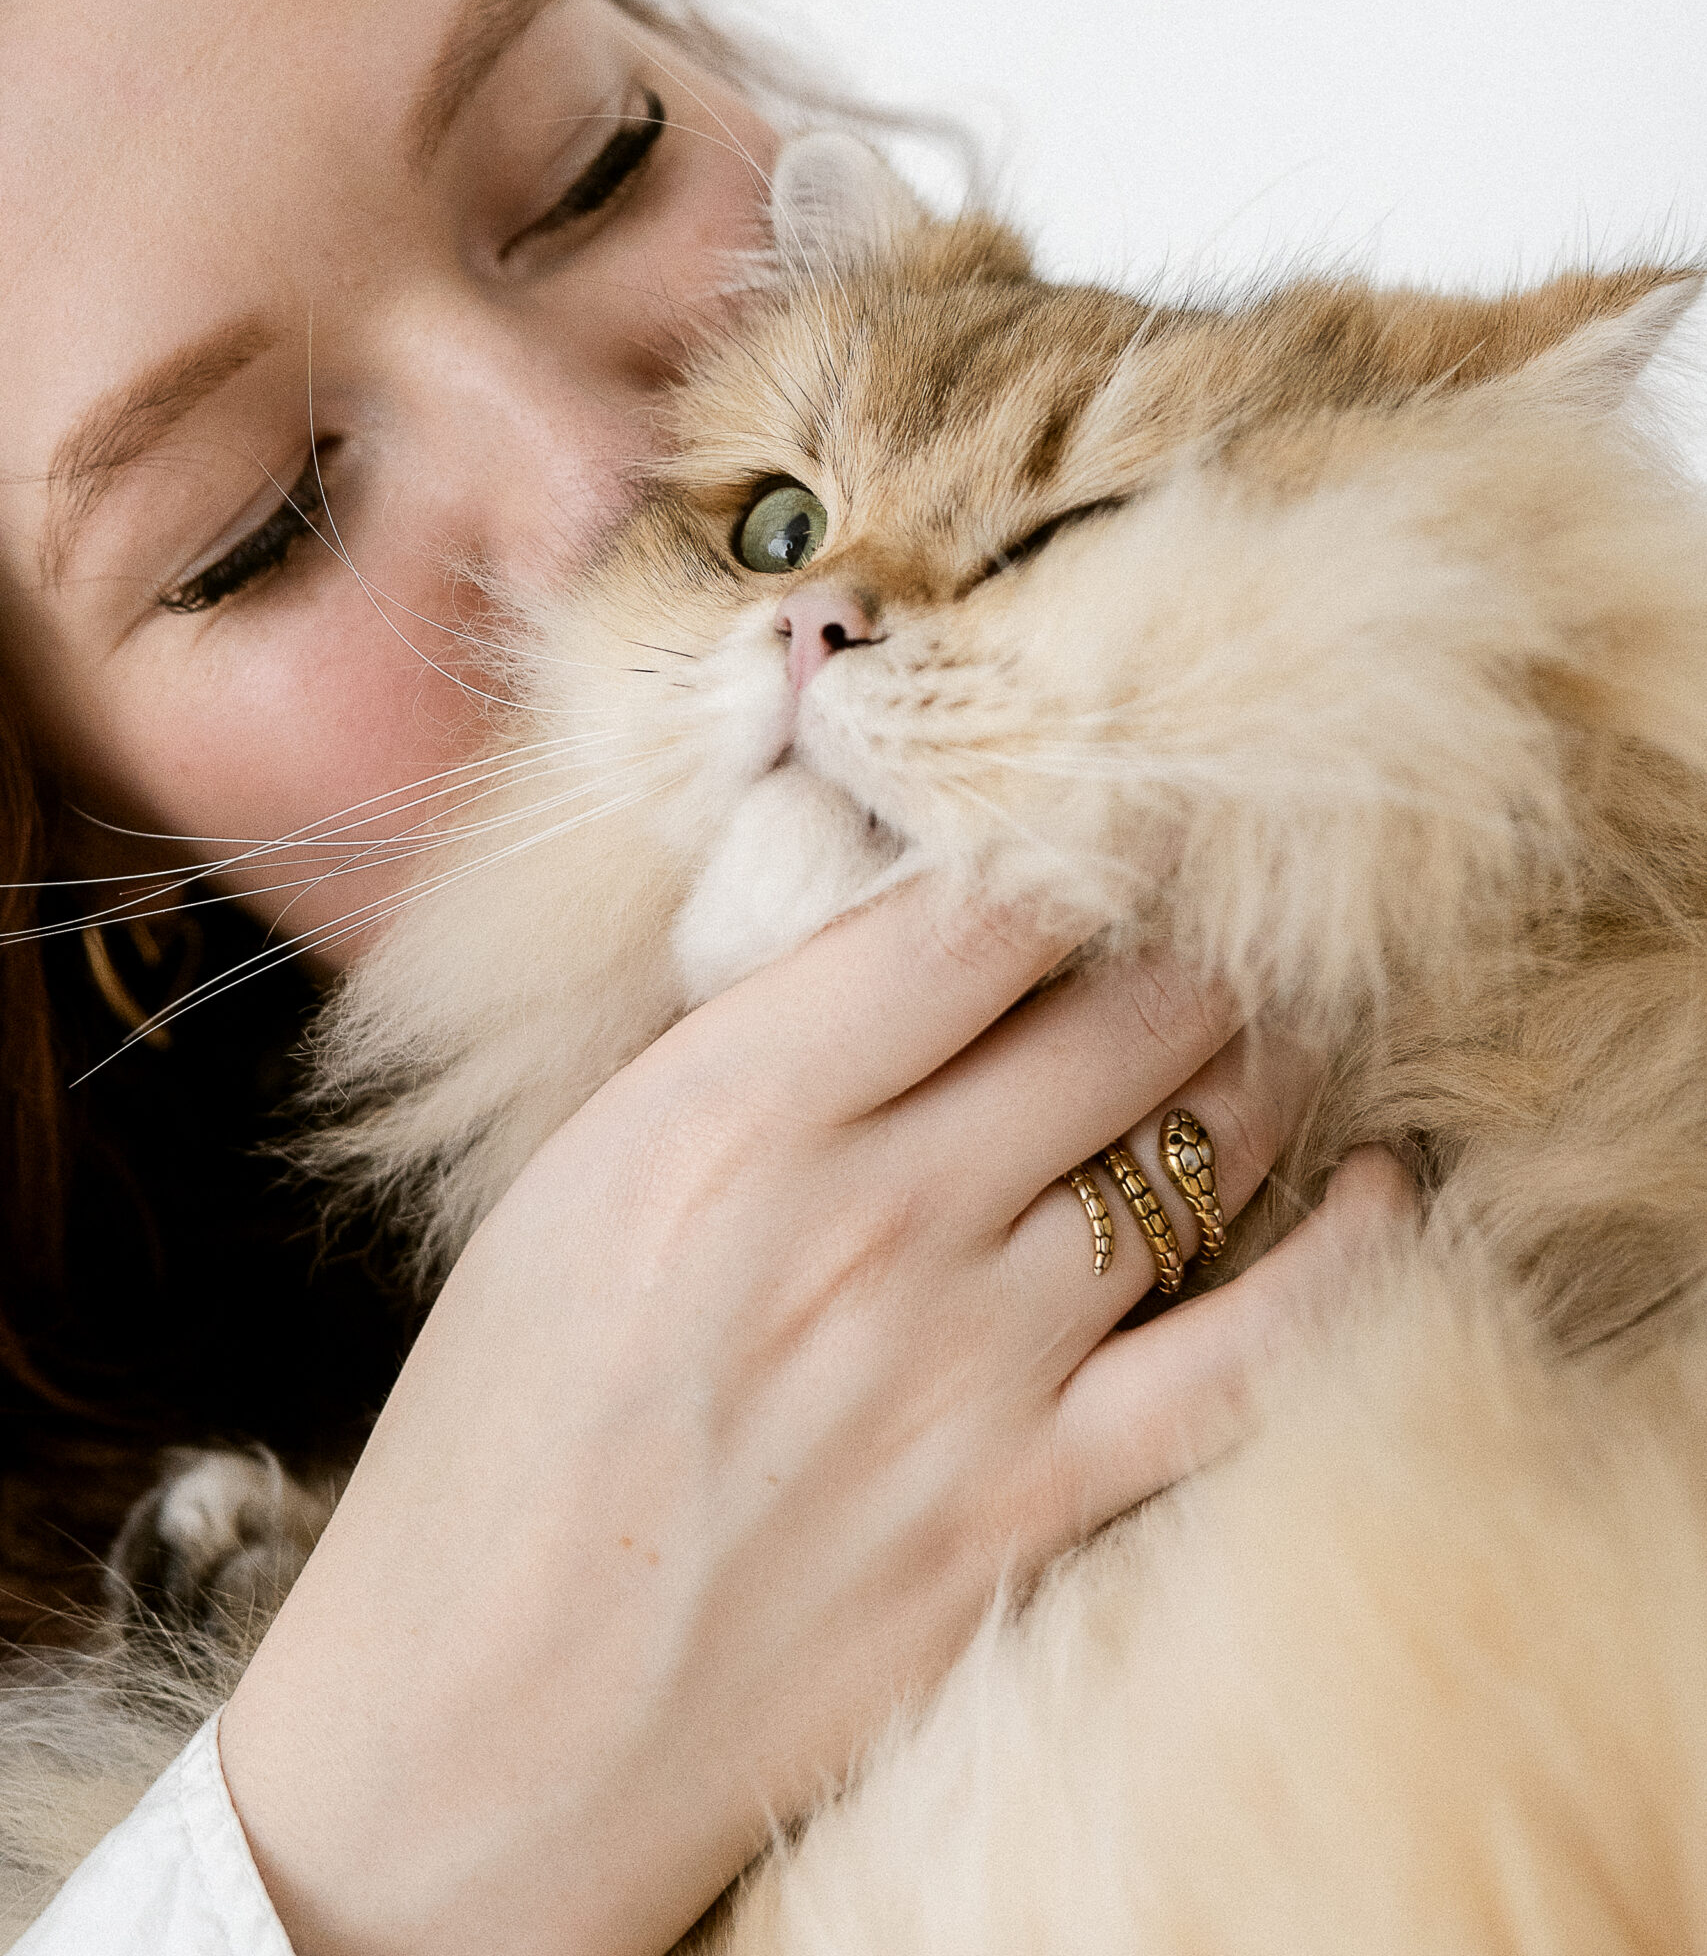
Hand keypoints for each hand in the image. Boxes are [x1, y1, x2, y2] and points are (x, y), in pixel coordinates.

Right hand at [220, 882, 1413, 1955]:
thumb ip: (742, 1057)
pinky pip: (1253, 1356)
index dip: (1066, 852)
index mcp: (728, 1113)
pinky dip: (1346, 1263)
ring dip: (1251, 1071)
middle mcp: (871, 1218)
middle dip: (1183, 950)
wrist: (479, 1725)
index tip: (1099, 835)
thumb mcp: (574, 1184)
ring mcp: (966, 1369)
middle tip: (1203, 930)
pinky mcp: (1026, 1506)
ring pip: (1196, 1148)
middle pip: (1119, 1013)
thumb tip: (896, 944)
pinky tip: (1382, 1194)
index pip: (971, 917)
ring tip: (1264, 1033)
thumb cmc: (496, 1438)